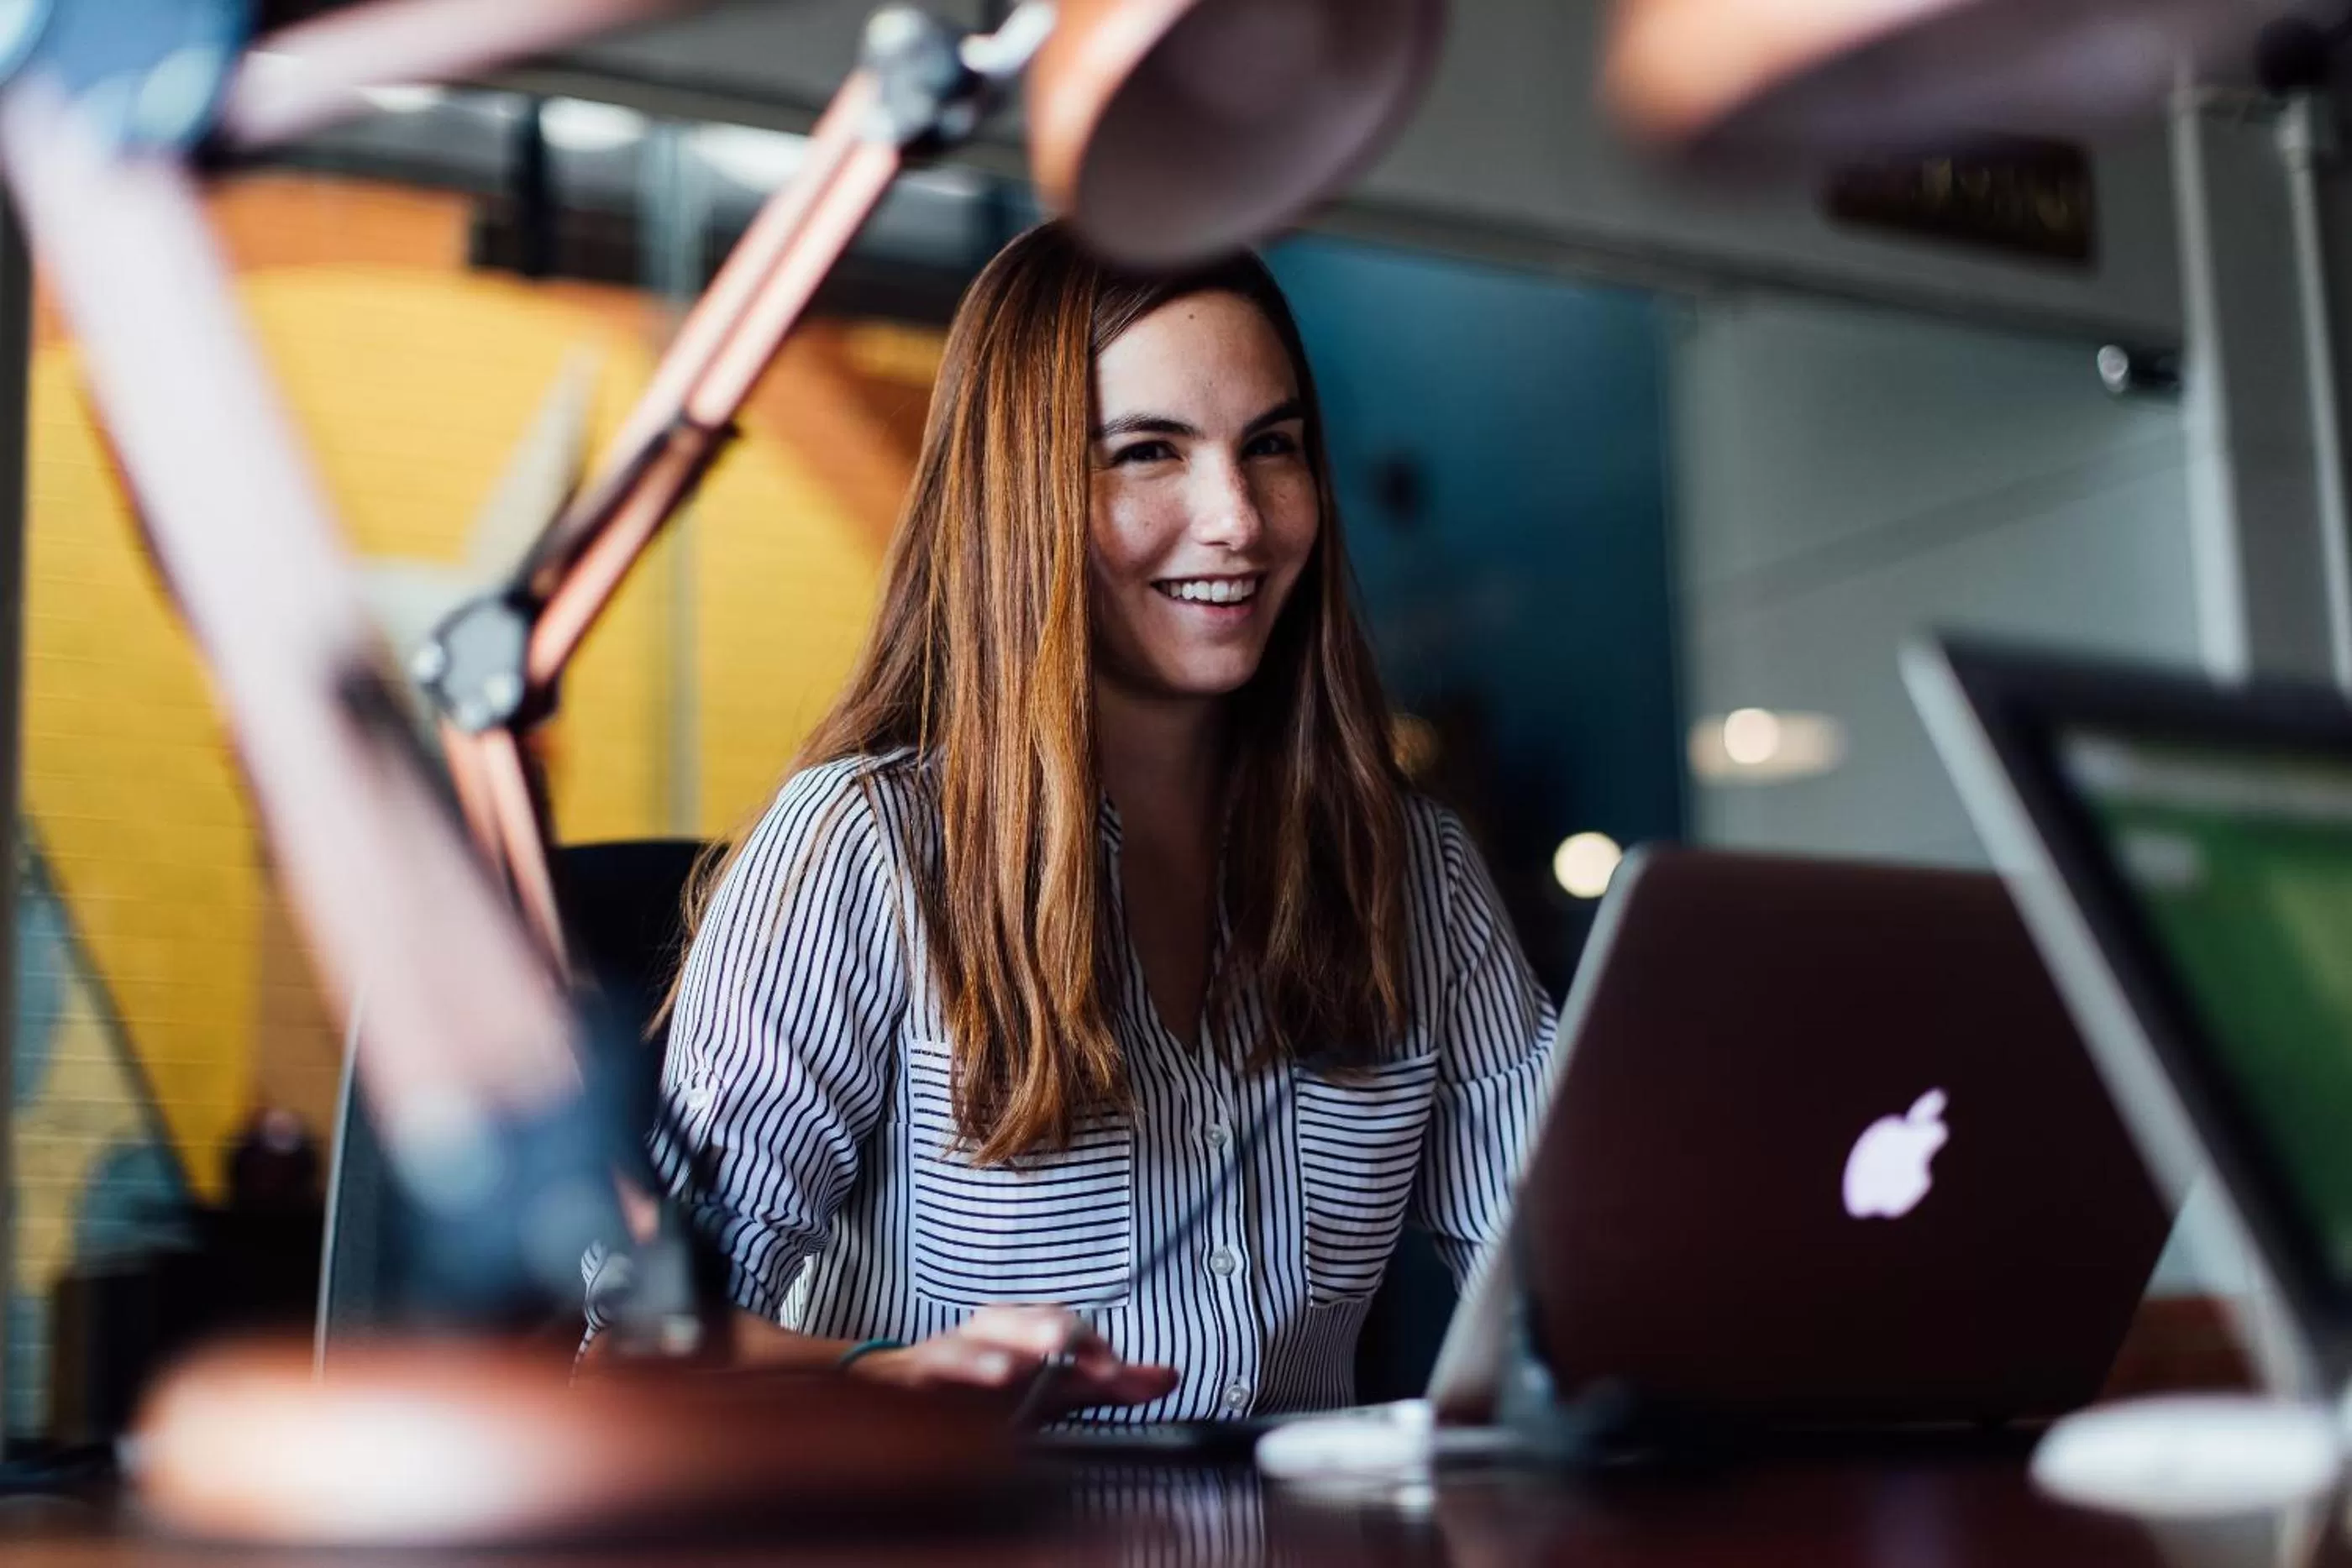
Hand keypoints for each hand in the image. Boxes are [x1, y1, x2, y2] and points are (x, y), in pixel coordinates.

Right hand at [847, 1305, 1178, 1418]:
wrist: (909, 1398)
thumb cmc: (988, 1391)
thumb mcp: (1056, 1390)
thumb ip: (1109, 1385)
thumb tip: (1171, 1376)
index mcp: (1019, 1329)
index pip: (1058, 1324)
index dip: (1087, 1343)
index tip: (1114, 1370)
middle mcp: (983, 1333)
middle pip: (1013, 1320)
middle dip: (1042, 1332)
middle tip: (1067, 1345)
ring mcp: (945, 1355)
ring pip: (965, 1346)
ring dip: (988, 1358)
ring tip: (1011, 1372)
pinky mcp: (912, 1381)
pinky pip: (923, 1377)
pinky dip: (941, 1381)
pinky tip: (955, 1394)